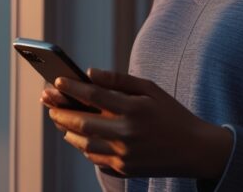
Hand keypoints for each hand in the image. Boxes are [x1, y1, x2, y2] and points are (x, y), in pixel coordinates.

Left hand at [39, 68, 232, 179]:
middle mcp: (128, 133)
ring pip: (84, 143)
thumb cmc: (170, 113)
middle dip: (61, 111)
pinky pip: (94, 157)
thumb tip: (89, 72)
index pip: (94, 96)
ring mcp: (125, 154)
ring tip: (58, 118)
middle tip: (47, 102)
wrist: (194, 150)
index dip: (72, 88)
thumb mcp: (150, 89)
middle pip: (83, 122)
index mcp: (135, 109)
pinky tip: (75, 135)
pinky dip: (81, 145)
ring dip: (66, 129)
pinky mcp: (124, 169)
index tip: (57, 81)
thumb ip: (118, 80)